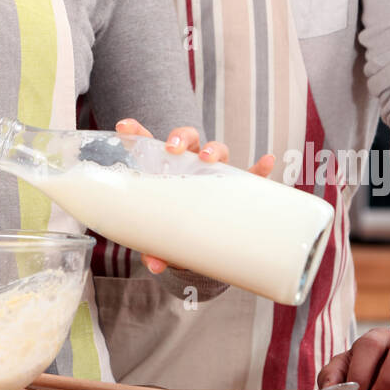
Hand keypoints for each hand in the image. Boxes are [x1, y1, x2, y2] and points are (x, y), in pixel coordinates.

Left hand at [114, 118, 274, 274]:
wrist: (203, 239)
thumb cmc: (177, 227)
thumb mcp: (164, 237)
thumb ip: (156, 248)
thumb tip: (154, 263)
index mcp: (164, 167)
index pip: (148, 143)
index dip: (136, 132)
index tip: (123, 126)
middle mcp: (189, 162)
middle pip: (186, 138)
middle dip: (180, 138)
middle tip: (173, 149)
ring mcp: (215, 171)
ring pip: (217, 149)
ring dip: (213, 149)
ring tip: (208, 158)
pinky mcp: (238, 185)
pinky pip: (251, 174)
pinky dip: (259, 168)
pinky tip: (266, 162)